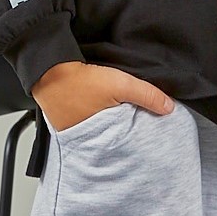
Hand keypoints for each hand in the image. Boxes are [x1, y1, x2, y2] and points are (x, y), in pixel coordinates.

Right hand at [33, 60, 175, 132]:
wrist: (47, 68)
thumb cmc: (81, 79)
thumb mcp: (121, 84)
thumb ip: (147, 95)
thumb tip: (169, 107)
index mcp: (102, 136)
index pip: (126, 146)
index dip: (137, 141)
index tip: (147, 135)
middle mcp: (87, 138)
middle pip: (114, 140)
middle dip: (125, 135)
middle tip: (135, 126)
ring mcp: (74, 130)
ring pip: (101, 132)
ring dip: (110, 125)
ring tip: (119, 114)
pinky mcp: (67, 120)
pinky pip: (88, 123)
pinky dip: (96, 117)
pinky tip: (101, 107)